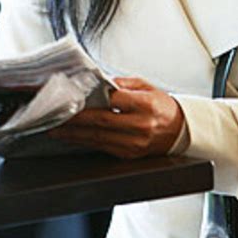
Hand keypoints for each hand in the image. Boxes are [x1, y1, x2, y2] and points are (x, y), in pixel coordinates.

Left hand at [49, 77, 183, 158]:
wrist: (180, 131)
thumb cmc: (162, 105)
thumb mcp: (147, 86)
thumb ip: (123, 84)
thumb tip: (100, 81)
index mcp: (145, 105)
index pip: (114, 100)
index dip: (92, 99)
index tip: (74, 96)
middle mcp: (140, 126)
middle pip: (101, 122)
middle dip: (76, 119)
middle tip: (57, 115)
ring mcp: (134, 144)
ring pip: (98, 138)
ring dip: (75, 134)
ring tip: (57, 129)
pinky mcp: (129, 155)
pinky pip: (103, 147)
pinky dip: (85, 142)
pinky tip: (73, 137)